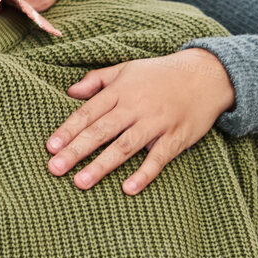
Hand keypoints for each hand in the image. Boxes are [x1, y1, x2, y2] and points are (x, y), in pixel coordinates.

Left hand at [46, 49, 236, 194]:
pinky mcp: (177, 137)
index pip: (89, 112)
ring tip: (80, 182)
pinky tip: (128, 189)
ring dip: (102, 165)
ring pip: (125, 146)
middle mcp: (136, 107)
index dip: (68, 130)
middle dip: (76, 150)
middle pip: (101, 131)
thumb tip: (70, 92)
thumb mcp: (127, 69)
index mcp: (121, 91)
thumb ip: (97, 80)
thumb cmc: (160, 74)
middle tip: (54, 169)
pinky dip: (144, 173)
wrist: (206, 75)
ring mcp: (157, 122)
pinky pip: (159, 158)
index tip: (50, 147)